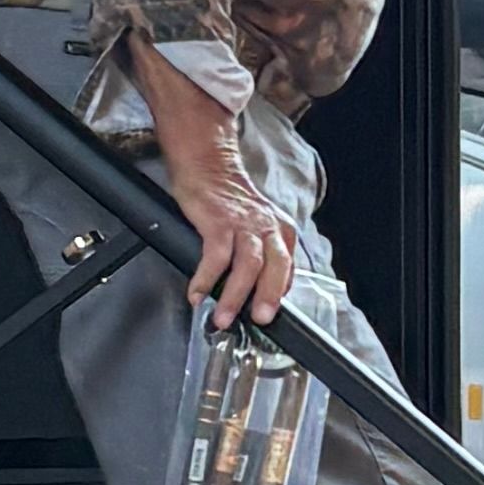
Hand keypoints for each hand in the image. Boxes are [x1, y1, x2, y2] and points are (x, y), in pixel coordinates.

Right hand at [148, 89, 297, 322]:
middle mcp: (267, 227)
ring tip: (222, 318)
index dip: (276, 295)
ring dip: (235, 296)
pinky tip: (197, 293)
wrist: (207, 164)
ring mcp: (243, 224)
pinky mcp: (218, 221)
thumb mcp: (254, 225)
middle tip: (260, 320)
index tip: (264, 316)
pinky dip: (205, 278)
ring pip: (247, 266)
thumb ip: (259, 254)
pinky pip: (215, 256)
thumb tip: (254, 291)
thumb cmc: (228, 200)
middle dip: (268, 297)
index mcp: (280, 231)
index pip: (286, 270)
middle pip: (275, 267)